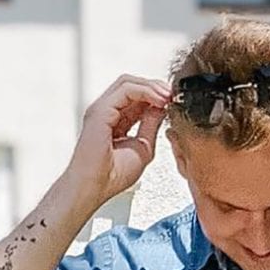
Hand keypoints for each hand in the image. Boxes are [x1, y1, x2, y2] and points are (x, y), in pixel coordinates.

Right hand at [68, 76, 169, 204]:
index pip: (136, 97)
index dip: (157, 95)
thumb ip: (151, 125)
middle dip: (155, 86)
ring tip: (168, 96)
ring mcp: (102, 109)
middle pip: (132, 85)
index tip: (174, 101)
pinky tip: (159, 100)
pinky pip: (126, 90)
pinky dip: (145, 91)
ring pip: (128, 82)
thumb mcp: (143, 146)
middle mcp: (106, 112)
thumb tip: (162, 107)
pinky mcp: (101, 110)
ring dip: (152, 86)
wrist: (96, 187)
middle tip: (173, 95)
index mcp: (115, 120)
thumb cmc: (112, 176)